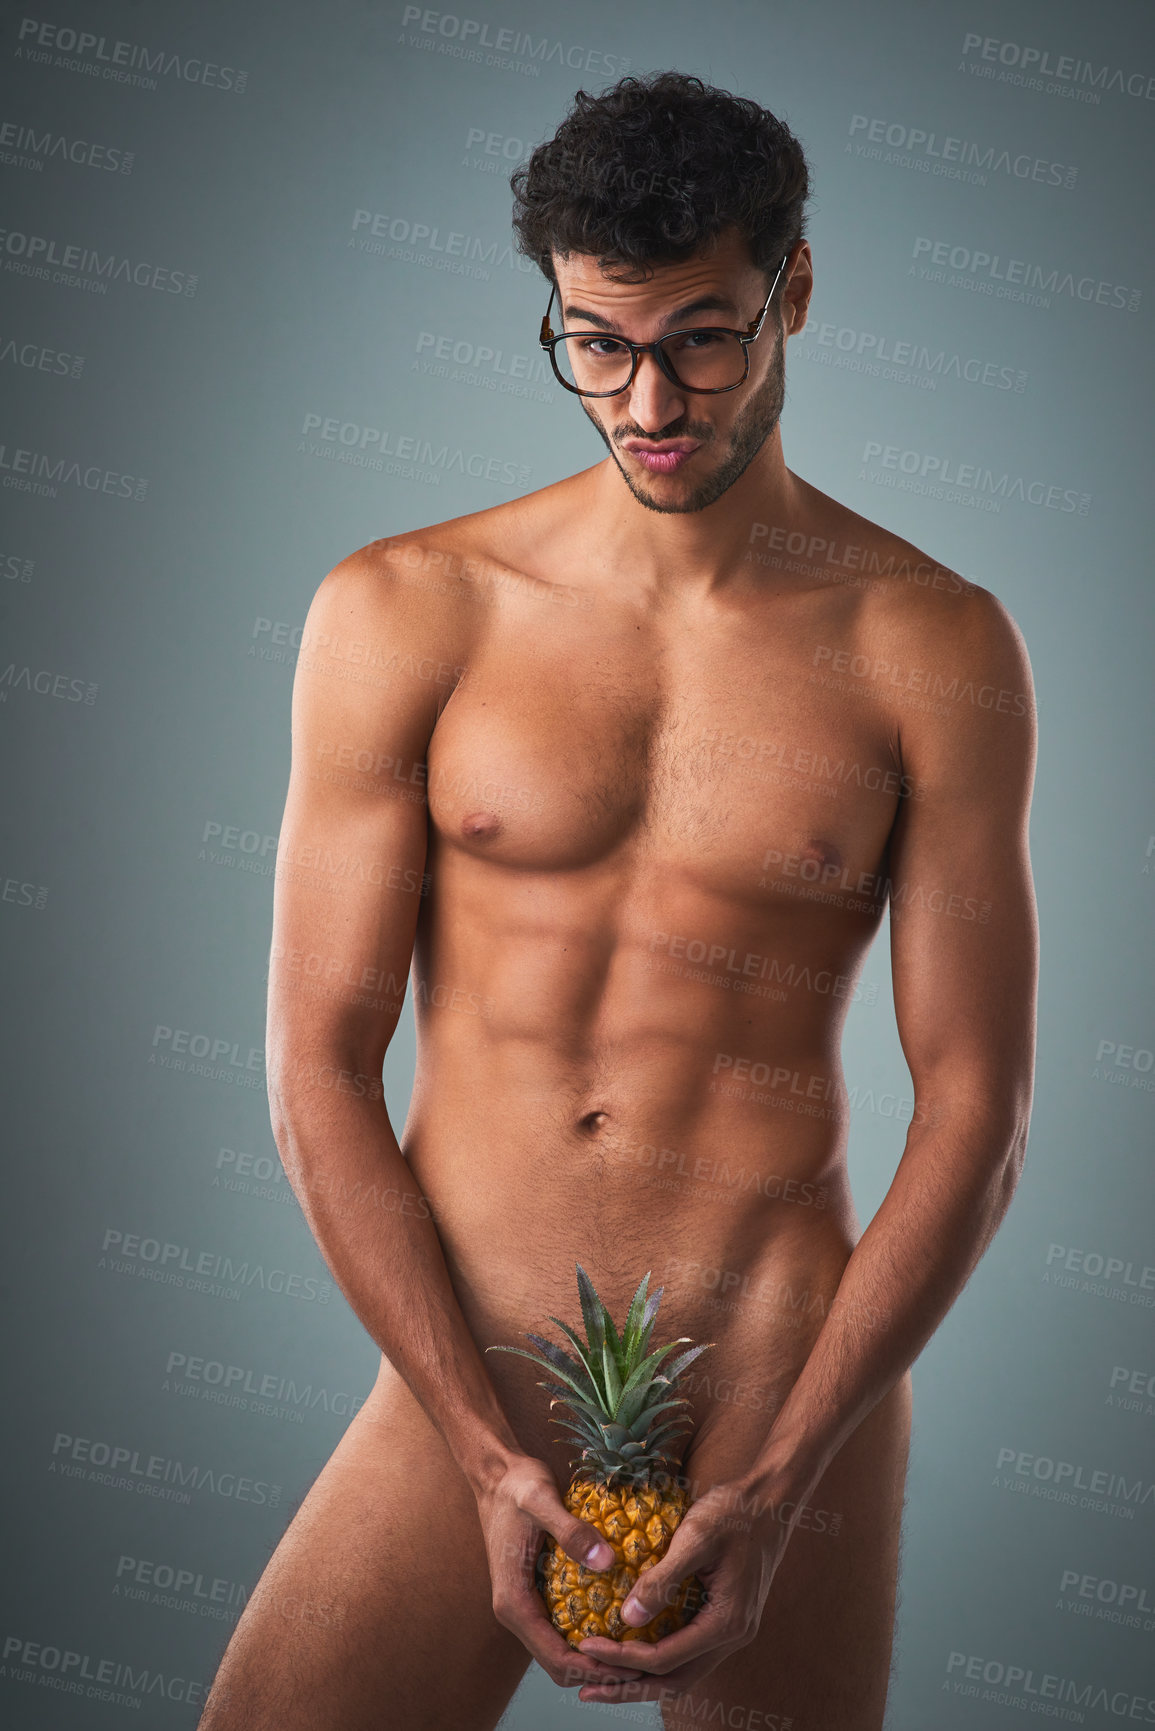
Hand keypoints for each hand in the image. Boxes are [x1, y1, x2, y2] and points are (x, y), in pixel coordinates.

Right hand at [473, 1452, 649, 1691]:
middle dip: (598, 1671)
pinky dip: (586, 1634)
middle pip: (558, 1664)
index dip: (594, 1670)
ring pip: (559, 1650)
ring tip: (634, 1649)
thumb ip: (571, 1532)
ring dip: (593, 1657)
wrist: (496, 1474)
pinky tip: (616, 1621)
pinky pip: (560, 1627)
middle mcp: (515, 1610)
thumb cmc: (517, 1485)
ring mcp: (524, 1603)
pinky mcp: (534, 1592)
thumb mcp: (543, 1500)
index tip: (630, 1668)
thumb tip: (606, 1562)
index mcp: (513, 1601)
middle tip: (641, 1665)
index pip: (555, 1658)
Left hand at [574, 1474, 796, 1703]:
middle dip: (627, 1686)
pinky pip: (686, 1651)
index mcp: (726, 1623)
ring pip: (681, 1671)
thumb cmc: (734, 1512)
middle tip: (586, 1688)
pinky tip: (632, 1649)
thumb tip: (628, 1618)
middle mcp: (731, 1637)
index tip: (585, 1644)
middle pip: (672, 1680)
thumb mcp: (695, 1538)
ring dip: (641, 1678)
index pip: (664, 1659)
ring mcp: (730, 1631)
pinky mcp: (723, 1619)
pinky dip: (656, 1657)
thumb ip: (663, 1580)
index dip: (621, 1656)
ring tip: (601, 1680)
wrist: (771, 1500)